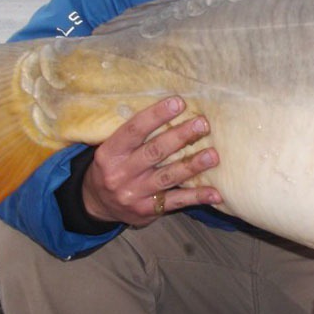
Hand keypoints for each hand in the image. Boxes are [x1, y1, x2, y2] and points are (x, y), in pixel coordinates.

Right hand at [82, 96, 220, 225]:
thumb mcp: (113, 149)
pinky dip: (197, 197)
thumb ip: (135, 134)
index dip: (156, 115)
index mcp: (110, 153)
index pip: (134, 130)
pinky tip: (215, 193)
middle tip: (202, 125)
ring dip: (192, 166)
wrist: (97, 205)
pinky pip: (176, 202)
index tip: (178, 102)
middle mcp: (120, 174)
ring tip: (213, 156)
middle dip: (180, 137)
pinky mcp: (146, 211)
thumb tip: (171, 108)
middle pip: (154, 152)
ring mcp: (134, 194)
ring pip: (168, 177)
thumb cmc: (112, 167)